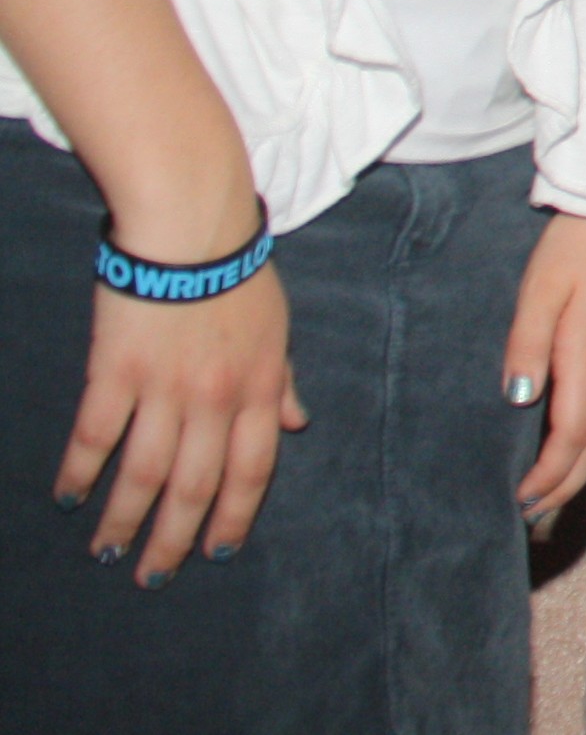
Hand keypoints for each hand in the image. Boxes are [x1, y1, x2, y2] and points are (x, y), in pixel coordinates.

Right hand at [65, 255, 306, 581]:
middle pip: (194, 486)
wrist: (194, 227)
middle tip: (153, 576)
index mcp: (259, 389)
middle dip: (174, 538)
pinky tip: (68, 495)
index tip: (218, 551)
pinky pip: (97, 435)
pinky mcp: (116, 370)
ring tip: (108, 551)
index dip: (235, 517)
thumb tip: (299, 422)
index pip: (252, 471)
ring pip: (143, 474)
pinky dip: (80, 471)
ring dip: (124, 519)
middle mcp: (215, 398)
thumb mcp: (277, 330)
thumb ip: (282, 382)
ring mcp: (164, 388)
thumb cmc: (238, 274)